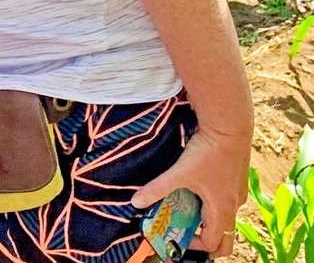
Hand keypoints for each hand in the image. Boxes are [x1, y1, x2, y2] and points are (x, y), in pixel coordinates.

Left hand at [130, 123, 250, 254]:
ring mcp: (238, 193)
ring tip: (184, 210)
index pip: (215, 243)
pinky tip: (194, 191)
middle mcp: (234, 206)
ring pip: (224, 217)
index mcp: (223, 210)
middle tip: (184, 232)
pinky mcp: (237, 180)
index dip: (197, 246)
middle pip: (225, 236)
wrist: (230, 127)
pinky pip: (226, 202)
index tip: (177, 238)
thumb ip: (157, 188)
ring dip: (207, 220)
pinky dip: (211, 204)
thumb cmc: (208, 152)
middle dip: (206, 239)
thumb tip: (135, 202)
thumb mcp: (179, 172)